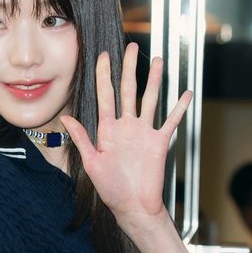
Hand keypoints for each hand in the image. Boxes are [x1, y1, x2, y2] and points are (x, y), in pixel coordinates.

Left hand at [60, 43, 191, 229]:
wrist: (132, 207)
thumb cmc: (110, 189)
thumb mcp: (91, 163)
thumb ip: (81, 139)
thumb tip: (66, 118)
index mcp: (107, 129)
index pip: (105, 95)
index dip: (103, 75)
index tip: (103, 56)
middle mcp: (126, 126)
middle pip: (128, 90)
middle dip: (128, 68)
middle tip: (130, 46)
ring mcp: (144, 132)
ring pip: (150, 99)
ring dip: (154, 80)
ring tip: (157, 60)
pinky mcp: (159, 142)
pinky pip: (171, 121)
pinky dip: (179, 107)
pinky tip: (185, 92)